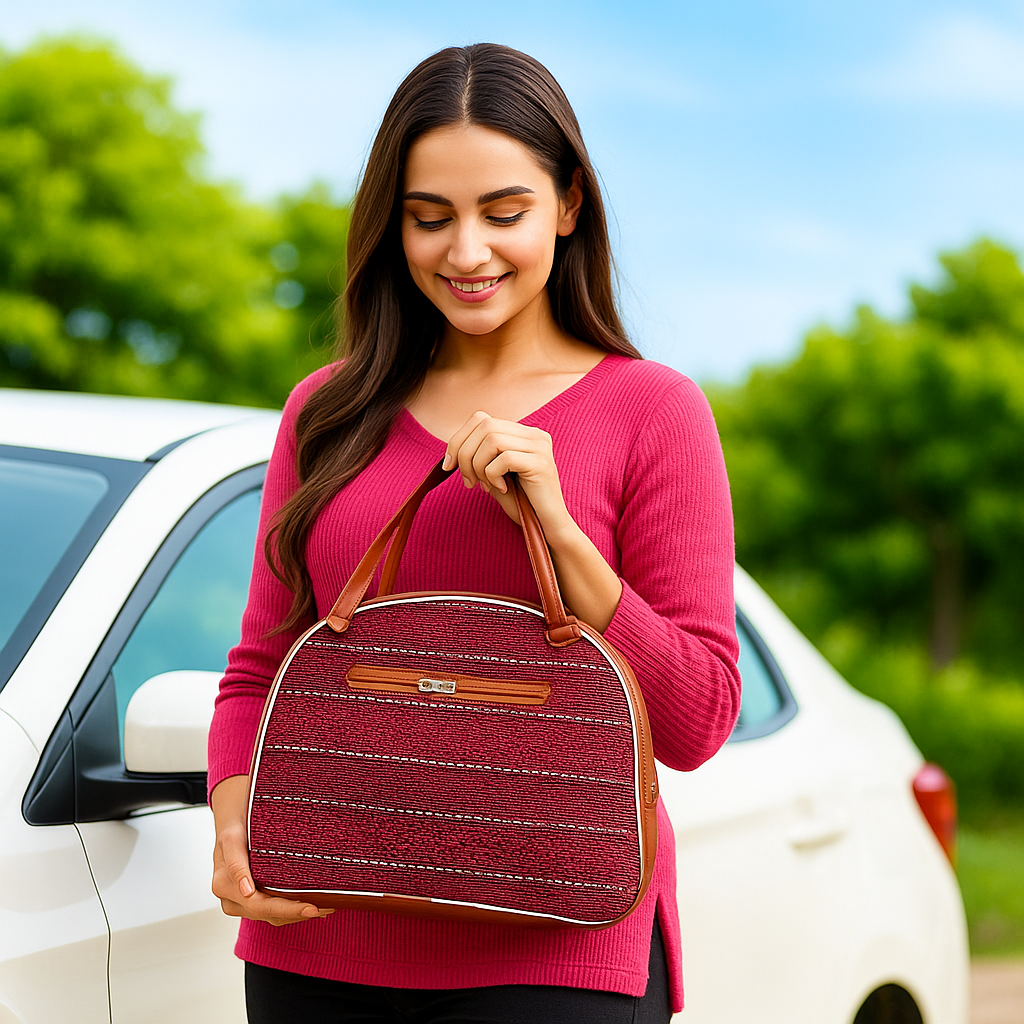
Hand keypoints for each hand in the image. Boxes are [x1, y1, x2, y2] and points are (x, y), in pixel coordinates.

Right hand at [211, 774, 333, 926]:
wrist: (231, 826)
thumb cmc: (234, 828)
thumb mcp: (232, 838)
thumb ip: (236, 863)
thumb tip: (247, 892)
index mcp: (225, 885)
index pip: (261, 906)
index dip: (289, 909)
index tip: (312, 908)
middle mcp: (231, 899)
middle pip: (270, 914)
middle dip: (300, 912)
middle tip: (328, 907)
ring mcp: (241, 904)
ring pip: (274, 917)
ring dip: (300, 914)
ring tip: (327, 907)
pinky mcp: (251, 904)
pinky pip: (274, 913)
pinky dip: (293, 911)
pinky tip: (314, 906)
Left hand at [441, 411, 572, 542]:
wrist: (547, 526)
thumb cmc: (521, 503)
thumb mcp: (495, 475)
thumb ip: (480, 457)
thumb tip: (452, 450)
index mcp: (522, 433)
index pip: (481, 418)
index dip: (459, 439)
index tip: (448, 465)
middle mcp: (534, 434)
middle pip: (484, 425)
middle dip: (465, 454)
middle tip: (468, 481)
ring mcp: (539, 446)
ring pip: (492, 439)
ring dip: (478, 466)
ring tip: (486, 486)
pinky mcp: (541, 462)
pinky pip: (504, 458)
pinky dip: (493, 475)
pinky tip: (502, 489)